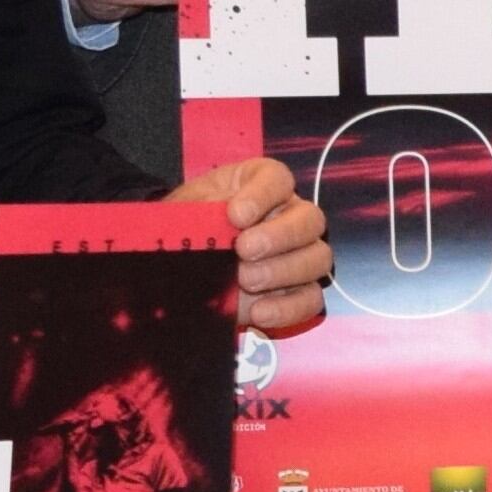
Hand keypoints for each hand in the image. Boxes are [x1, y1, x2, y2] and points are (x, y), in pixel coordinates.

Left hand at [170, 157, 330, 335]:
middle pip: (310, 218)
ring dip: (284, 271)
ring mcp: (298, 255)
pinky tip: (258, 312)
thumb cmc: (184, 230)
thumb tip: (224, 220)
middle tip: (244, 251)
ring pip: (318, 258)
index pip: (278, 180)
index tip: (236, 216)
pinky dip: (288, 308)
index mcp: (260, 186)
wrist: (174, 271)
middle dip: (279, 236)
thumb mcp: (186, 212)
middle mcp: (288, 216)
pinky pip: (311, 299)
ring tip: (245, 281)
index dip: (263, 196)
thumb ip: (205, 210)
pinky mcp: (296, 292)